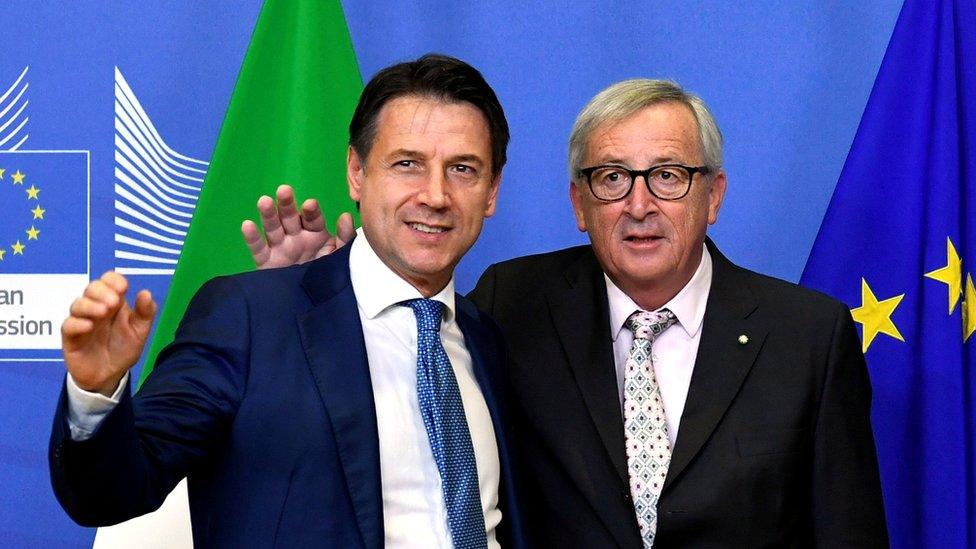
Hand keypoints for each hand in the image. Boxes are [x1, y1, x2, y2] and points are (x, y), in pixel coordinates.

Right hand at [61, 272, 157, 396]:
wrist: (109, 375)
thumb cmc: (123, 349)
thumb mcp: (140, 331)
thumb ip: (145, 313)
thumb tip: (145, 292)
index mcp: (114, 303)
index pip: (109, 281)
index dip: (113, 280)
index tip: (123, 287)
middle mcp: (96, 308)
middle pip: (91, 288)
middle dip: (102, 291)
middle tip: (113, 302)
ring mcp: (82, 321)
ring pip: (77, 304)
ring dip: (90, 305)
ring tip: (103, 312)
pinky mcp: (71, 337)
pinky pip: (67, 325)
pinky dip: (77, 323)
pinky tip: (88, 326)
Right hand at [241, 184, 354, 268]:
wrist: (313, 303)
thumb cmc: (328, 275)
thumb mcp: (340, 256)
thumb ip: (345, 238)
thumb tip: (345, 216)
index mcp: (315, 233)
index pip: (312, 218)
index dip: (311, 211)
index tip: (310, 204)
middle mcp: (296, 237)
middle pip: (290, 217)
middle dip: (287, 204)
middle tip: (284, 190)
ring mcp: (280, 248)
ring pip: (273, 228)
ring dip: (268, 214)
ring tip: (264, 201)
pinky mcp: (267, 262)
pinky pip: (258, 249)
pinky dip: (252, 238)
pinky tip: (247, 225)